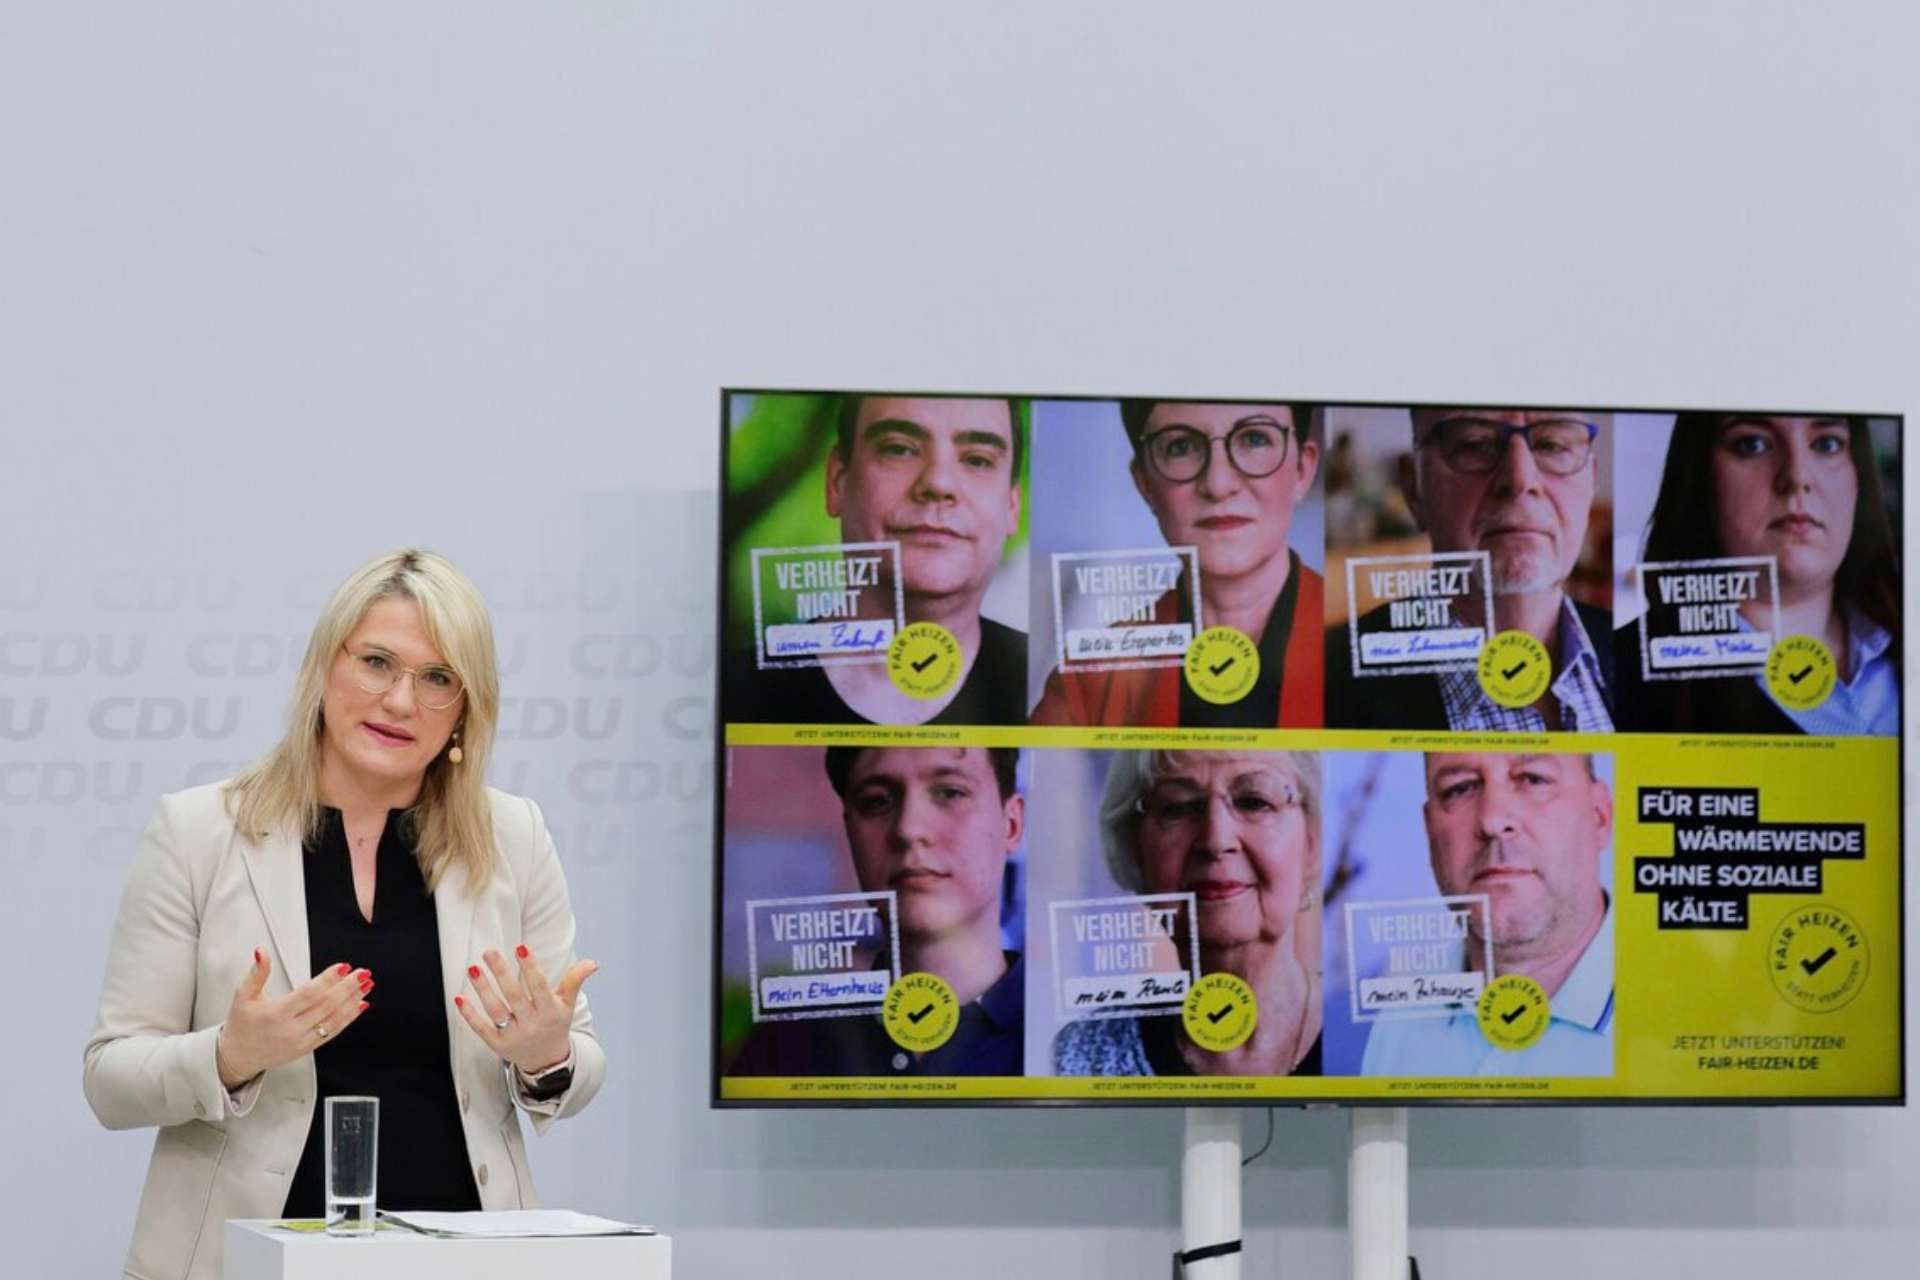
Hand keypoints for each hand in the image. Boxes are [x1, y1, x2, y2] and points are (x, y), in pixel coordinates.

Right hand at [218, 949, 371, 1086]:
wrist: (237, 1057)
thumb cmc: (242, 1025)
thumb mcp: (243, 996)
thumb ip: (256, 973)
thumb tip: (262, 952)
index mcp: (276, 1014)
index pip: (308, 994)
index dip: (328, 980)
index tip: (343, 966)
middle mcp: (291, 1029)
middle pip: (326, 1006)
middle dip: (347, 988)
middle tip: (362, 973)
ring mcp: (301, 1041)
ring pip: (333, 1020)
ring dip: (352, 1002)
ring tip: (366, 986)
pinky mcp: (307, 1049)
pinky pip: (332, 1033)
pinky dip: (348, 1019)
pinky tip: (359, 1005)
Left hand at [455, 944, 596, 1074]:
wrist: (547, 1061)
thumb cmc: (555, 1024)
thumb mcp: (567, 1004)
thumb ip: (575, 981)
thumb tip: (593, 963)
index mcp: (550, 1012)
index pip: (540, 987)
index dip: (531, 967)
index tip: (520, 947)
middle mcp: (532, 1025)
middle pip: (514, 996)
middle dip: (501, 973)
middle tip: (489, 952)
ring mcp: (514, 1036)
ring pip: (496, 1011)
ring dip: (483, 989)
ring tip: (473, 968)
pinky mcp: (498, 1045)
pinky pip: (481, 1029)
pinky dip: (469, 1015)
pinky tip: (460, 998)